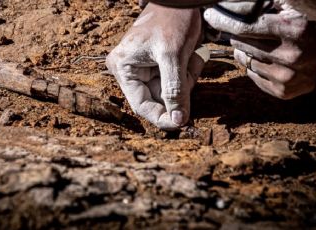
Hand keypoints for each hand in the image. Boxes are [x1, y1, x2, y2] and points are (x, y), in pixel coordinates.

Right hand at [106, 3, 202, 129]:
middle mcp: (131, 71)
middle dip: (180, 89)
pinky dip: (189, 72)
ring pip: (172, 92)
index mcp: (124, 68)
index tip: (182, 124)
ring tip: (191, 56)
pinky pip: (178, 82)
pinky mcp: (161, 66)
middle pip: (159, 99)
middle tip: (189, 68)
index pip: (141, 105)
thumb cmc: (172, 18)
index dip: (162, 117)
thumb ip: (174, 90)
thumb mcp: (173, 55)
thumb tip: (177, 121)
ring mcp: (146, 69)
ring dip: (187, 79)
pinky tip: (192, 55)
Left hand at [204, 2, 315, 98]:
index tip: (212, 17)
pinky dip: (253, 66)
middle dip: (236, 35)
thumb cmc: (308, 35)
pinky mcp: (281, 91)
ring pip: (246, 60)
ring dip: (245, 51)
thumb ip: (269, 11)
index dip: (226, 21)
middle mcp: (290, 55)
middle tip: (235, 31)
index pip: (248, 26)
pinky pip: (252, 75)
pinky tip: (263, 60)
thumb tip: (237, 8)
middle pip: (244, 43)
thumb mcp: (294, 16)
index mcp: (295, 31)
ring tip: (256, 46)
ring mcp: (285, 76)